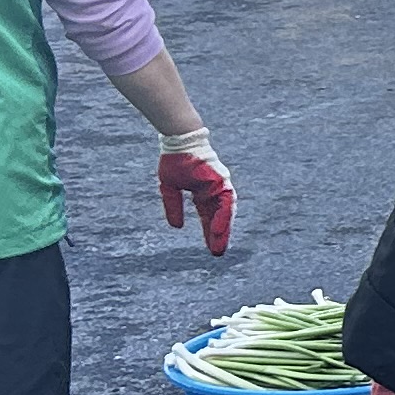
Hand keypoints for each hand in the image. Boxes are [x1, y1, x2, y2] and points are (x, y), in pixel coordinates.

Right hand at [156, 129, 233, 255]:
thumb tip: (177, 227)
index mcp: (203, 193)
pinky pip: (225, 203)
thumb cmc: (175, 161)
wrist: (179, 142)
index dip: (209, 231)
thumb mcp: (170, 188)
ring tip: (218, 247)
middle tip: (218, 253)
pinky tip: (219, 230)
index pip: (208, 216)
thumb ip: (174, 206)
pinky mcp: (221, 182)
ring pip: (224, 212)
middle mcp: (214, 191)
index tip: (211, 248)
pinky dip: (223, 217)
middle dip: (218, 235)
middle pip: (219, 217)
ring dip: (222, 230)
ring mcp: (219, 186)